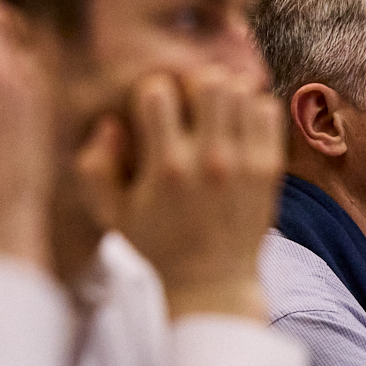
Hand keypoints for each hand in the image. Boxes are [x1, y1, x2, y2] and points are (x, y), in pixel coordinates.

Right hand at [76, 66, 281, 320]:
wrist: (212, 284)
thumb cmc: (157, 246)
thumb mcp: (112, 214)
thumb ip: (96, 166)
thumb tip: (111, 124)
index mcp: (166, 168)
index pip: (157, 92)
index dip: (150, 95)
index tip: (152, 115)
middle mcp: (208, 161)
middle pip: (206, 81)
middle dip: (191, 85)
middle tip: (187, 107)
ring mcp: (244, 163)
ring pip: (239, 90)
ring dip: (222, 95)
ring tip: (212, 117)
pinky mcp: (269, 169)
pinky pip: (267, 109)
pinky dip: (251, 109)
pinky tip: (236, 128)